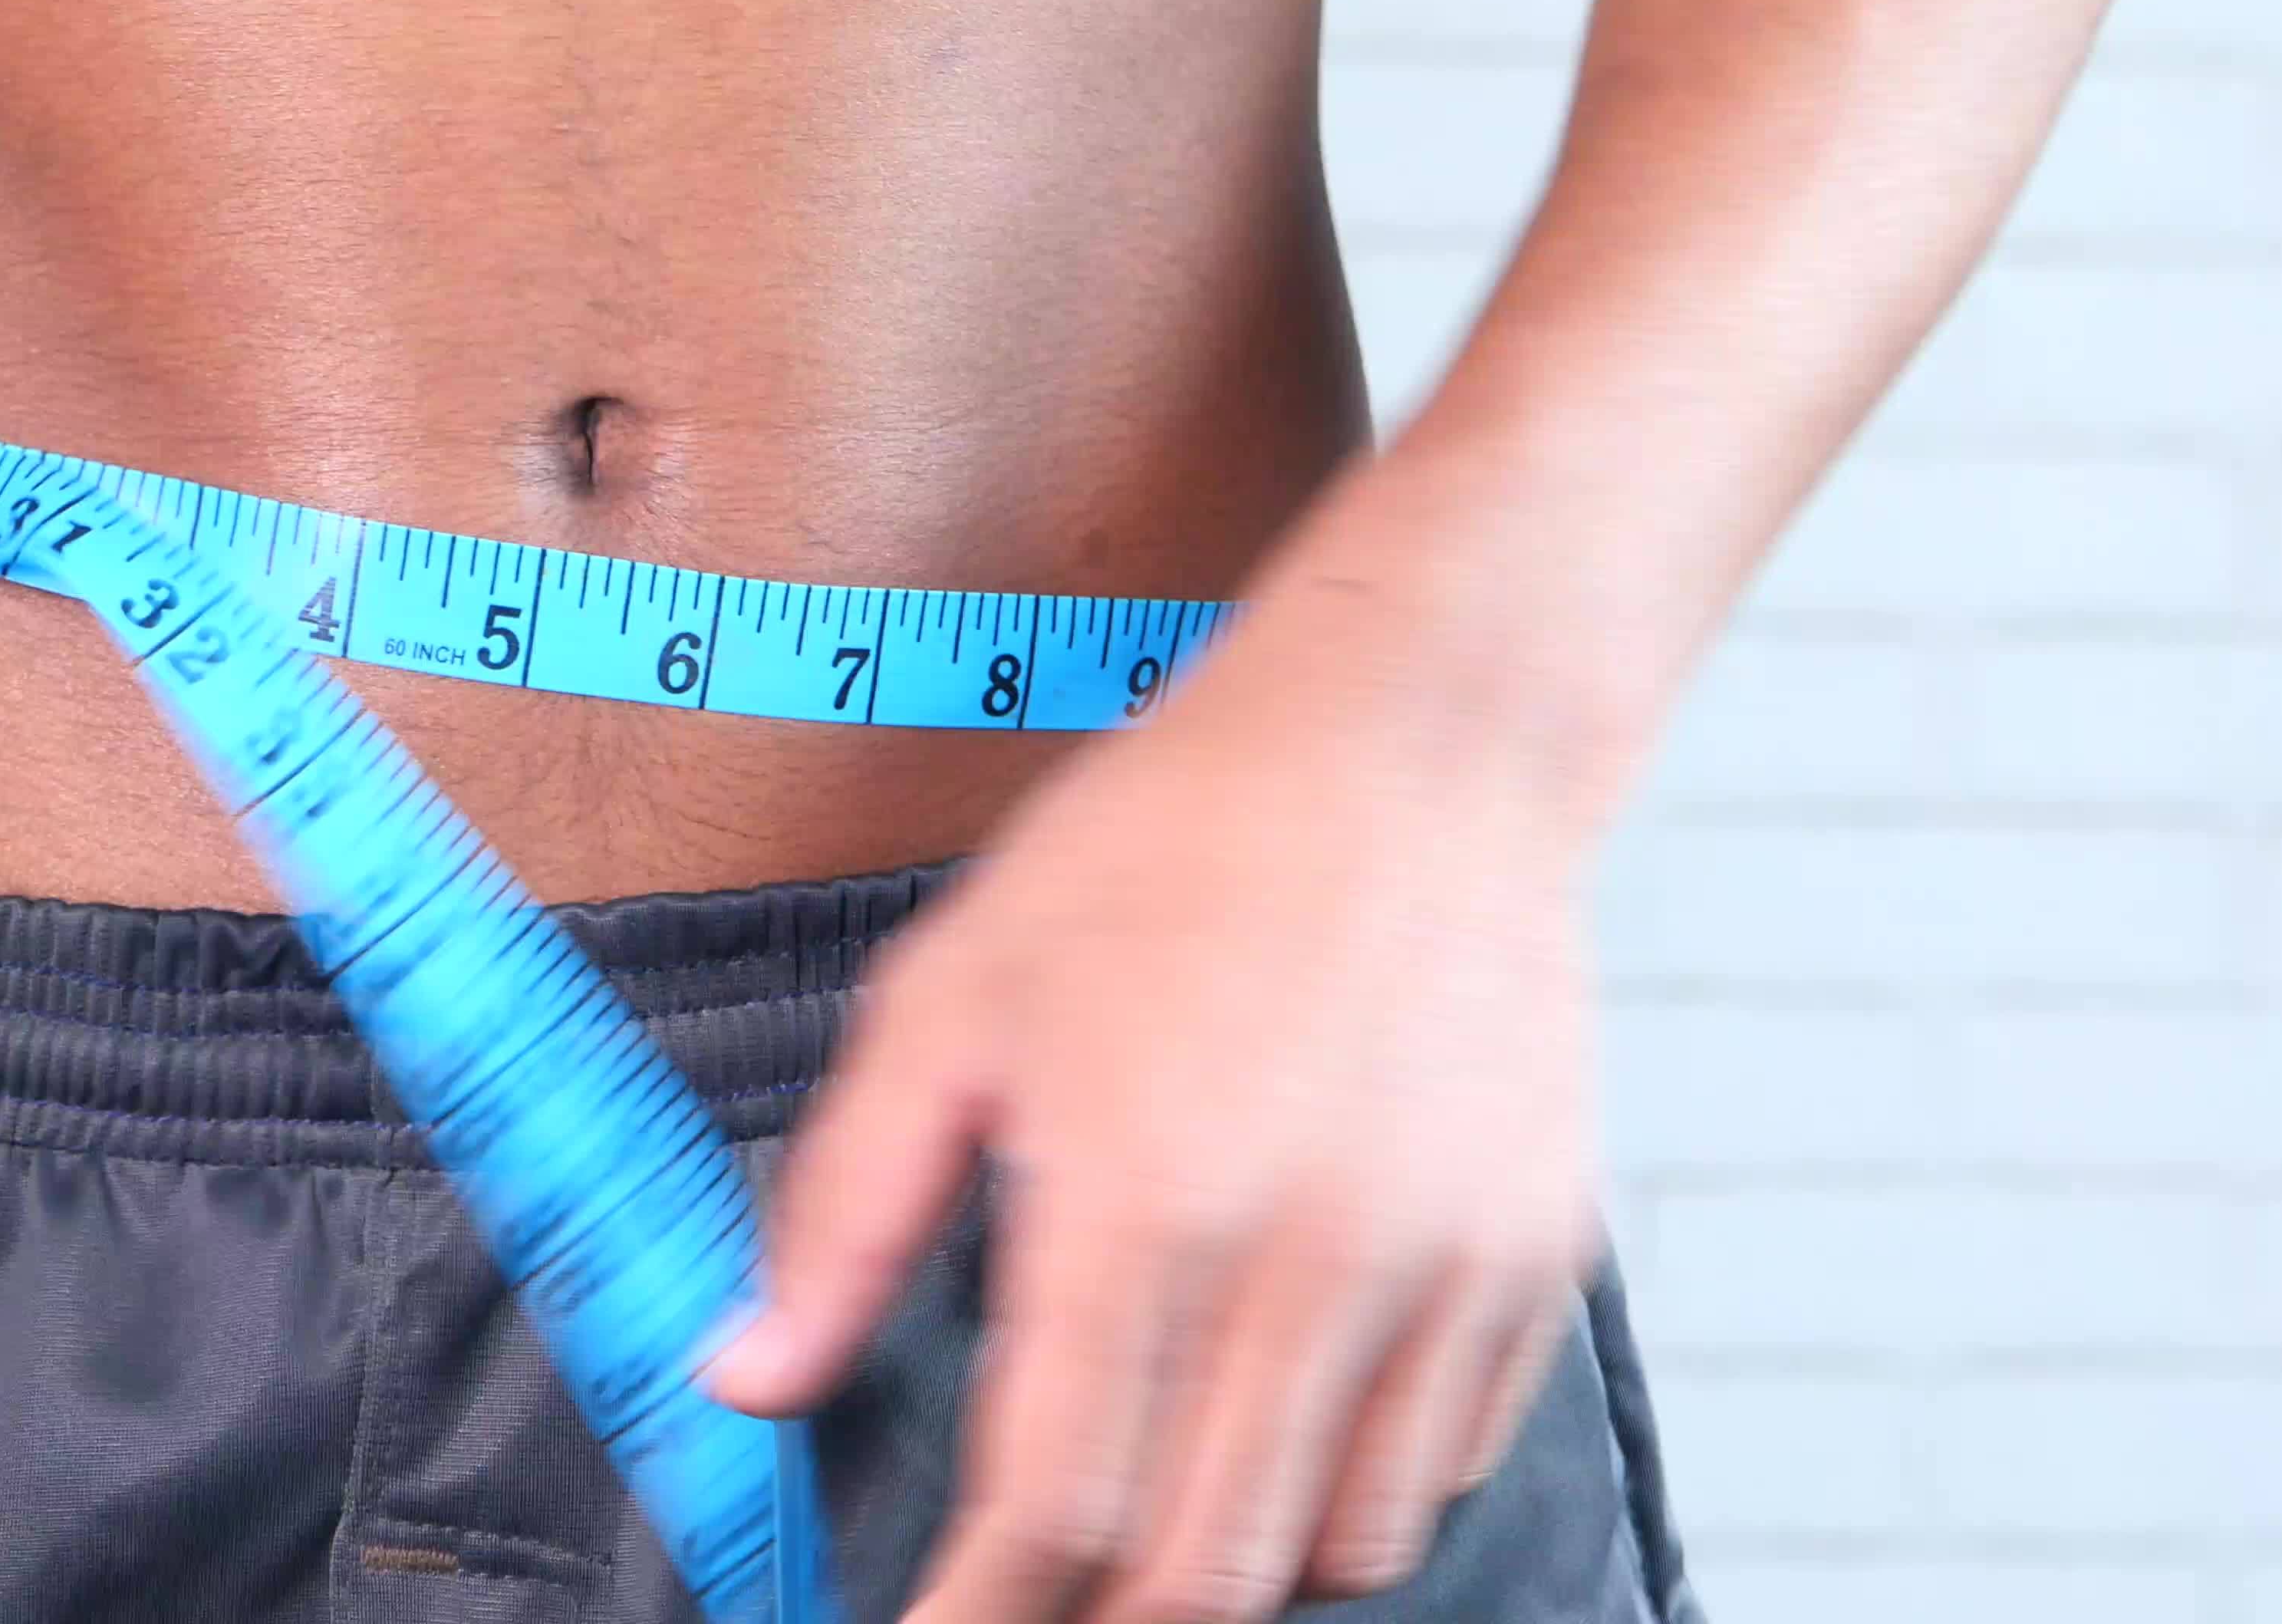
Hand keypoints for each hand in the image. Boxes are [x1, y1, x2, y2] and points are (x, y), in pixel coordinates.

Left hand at [712, 617, 1605, 1622]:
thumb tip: (744, 1382)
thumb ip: (842, 1213)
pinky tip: (1285, 1411)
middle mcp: (1310, 1259)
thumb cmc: (1169, 852)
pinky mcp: (1537, 1255)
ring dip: (1232, 1567)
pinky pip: (1450, 1458)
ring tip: (1160, 1503)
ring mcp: (1446, 1266)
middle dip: (1097, 1623)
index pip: (1053, 1505)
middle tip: (1031, 1598)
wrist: (1412, 745)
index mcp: (1142, 1199)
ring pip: (1345, 1547)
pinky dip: (1356, 1485)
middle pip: (1203, 1572)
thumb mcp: (949, 1000)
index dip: (977, 1619)